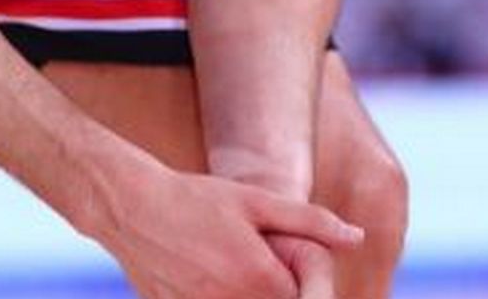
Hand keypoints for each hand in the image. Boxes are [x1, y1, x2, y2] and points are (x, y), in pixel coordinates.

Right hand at [95, 160, 361, 298]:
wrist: (130, 207)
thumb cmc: (197, 198)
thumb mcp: (256, 201)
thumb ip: (310, 223)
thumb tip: (356, 238)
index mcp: (259, 279)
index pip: (303, 298)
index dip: (301, 279)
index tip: (280, 255)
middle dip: (275, 287)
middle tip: (244, 252)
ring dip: (245, 291)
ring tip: (223, 259)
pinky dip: (216, 295)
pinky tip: (204, 269)